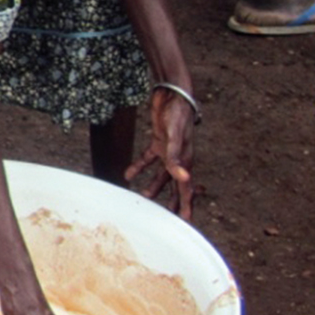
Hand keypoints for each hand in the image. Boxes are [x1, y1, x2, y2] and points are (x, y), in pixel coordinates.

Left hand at [125, 88, 196, 218]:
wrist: (172, 95)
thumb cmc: (177, 114)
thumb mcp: (176, 137)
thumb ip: (176, 158)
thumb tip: (183, 178)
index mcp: (186, 160)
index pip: (186, 187)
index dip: (186, 203)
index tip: (186, 219)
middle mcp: (179, 158)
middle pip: (176, 185)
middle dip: (173, 201)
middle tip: (169, 217)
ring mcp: (168, 150)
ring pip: (161, 174)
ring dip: (154, 186)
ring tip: (144, 198)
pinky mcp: (158, 142)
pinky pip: (148, 159)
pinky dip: (139, 167)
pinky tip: (128, 175)